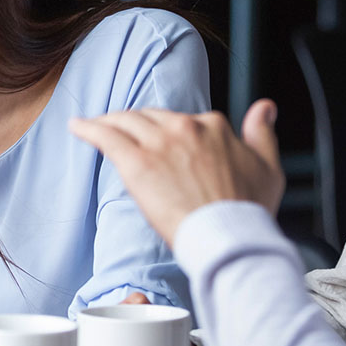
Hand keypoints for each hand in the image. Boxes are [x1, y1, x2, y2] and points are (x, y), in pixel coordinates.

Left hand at [69, 99, 284, 244]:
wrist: (229, 238)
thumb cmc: (248, 211)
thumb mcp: (268, 167)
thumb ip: (261, 134)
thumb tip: (264, 107)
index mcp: (213, 127)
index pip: (181, 120)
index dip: (168, 132)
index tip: (159, 142)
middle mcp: (186, 128)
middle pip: (150, 117)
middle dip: (135, 124)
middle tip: (121, 133)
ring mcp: (160, 143)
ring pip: (126, 121)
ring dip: (108, 121)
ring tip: (95, 125)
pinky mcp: (137, 162)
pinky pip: (106, 136)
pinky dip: (89, 128)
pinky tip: (77, 126)